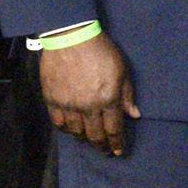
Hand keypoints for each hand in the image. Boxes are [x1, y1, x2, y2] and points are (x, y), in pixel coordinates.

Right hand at [39, 34, 140, 155]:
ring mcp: (68, 105)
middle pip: (95, 135)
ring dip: (84, 138)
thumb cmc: (101, 50)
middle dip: (102, 146)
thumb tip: (134, 115)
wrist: (71, 36)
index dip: (117, 143)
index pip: (114, 129)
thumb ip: (127, 94)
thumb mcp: (122, 69)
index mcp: (108, 99)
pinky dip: (66, 129)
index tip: (119, 152)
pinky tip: (71, 129)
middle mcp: (88, 106)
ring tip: (89, 139)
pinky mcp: (52, 100)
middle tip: (105, 150)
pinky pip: (58, 122)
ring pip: (76, 132)